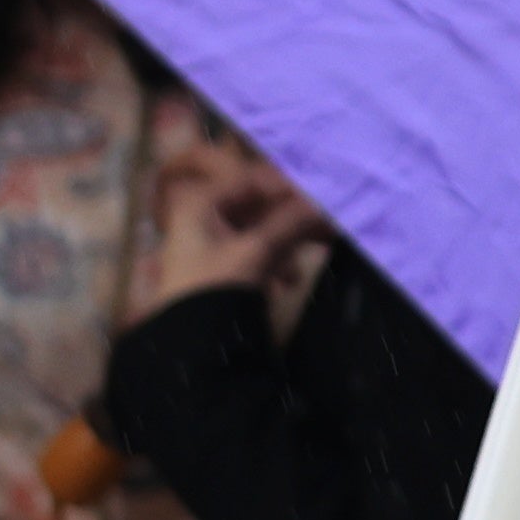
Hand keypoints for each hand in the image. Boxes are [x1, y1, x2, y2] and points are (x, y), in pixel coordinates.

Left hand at [135, 118, 327, 318]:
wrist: (192, 339)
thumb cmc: (215, 284)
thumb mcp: (256, 250)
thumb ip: (291, 222)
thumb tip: (326, 201)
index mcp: (201, 203)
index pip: (251, 180)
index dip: (287, 186)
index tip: (320, 195)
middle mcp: (204, 216)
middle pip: (258, 206)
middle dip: (292, 218)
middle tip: (328, 224)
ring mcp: (211, 242)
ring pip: (261, 230)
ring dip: (287, 242)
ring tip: (309, 259)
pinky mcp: (221, 266)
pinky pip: (256, 251)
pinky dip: (275, 261)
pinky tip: (287, 281)